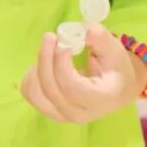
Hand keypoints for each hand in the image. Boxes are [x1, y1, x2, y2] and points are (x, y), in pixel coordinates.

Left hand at [21, 24, 146, 123]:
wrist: (116, 90)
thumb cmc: (116, 69)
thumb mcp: (115, 51)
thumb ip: (102, 40)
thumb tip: (87, 31)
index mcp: (98, 100)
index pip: (71, 87)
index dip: (61, 63)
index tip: (63, 42)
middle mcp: (78, 113)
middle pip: (50, 88)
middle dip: (45, 58)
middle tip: (50, 37)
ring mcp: (62, 116)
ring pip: (35, 92)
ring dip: (38, 66)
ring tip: (49, 50)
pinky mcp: (50, 111)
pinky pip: (30, 93)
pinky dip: (32, 75)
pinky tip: (45, 63)